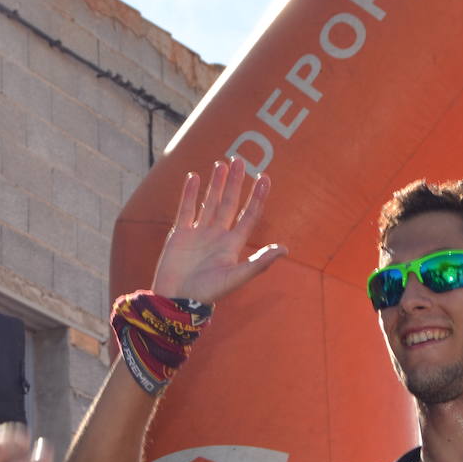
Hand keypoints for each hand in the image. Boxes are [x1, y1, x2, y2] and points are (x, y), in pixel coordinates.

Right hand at [150, 156, 286, 302]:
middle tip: (240, 161)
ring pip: (209, 203)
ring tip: (222, 164)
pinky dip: (190, 193)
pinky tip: (194, 177)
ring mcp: (198, 234)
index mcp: (232, 245)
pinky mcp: (179, 235)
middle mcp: (217, 236)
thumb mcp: (236, 277)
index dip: (257, 197)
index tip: (264, 178)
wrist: (177, 300)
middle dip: (235, 183)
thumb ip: (259, 262)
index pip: (249, 216)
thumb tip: (285, 249)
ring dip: (216, 184)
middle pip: (229, 203)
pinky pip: (186, 209)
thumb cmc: (208, 293)